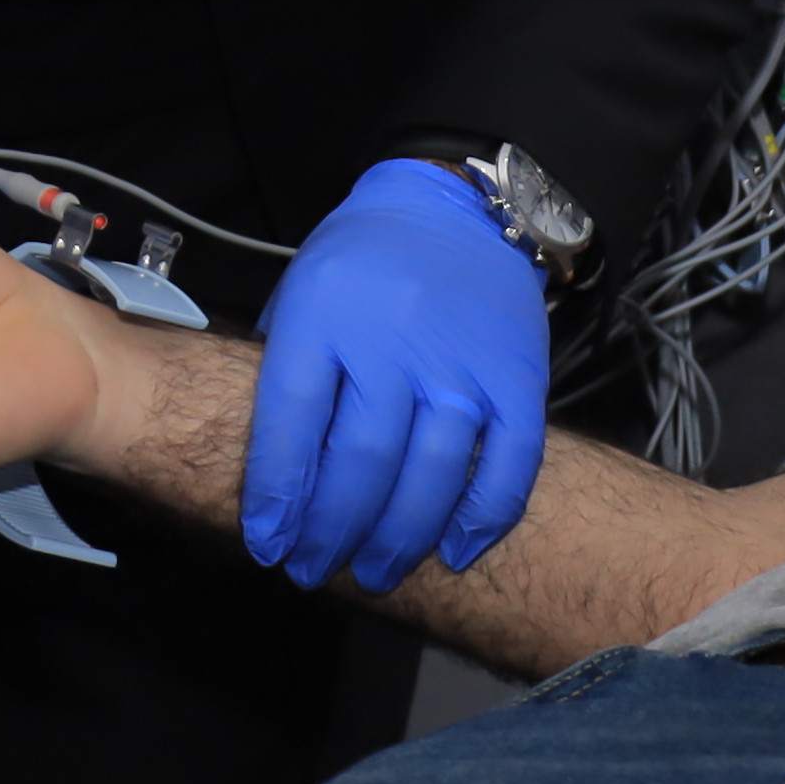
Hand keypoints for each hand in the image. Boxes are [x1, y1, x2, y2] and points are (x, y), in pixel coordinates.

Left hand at [238, 161, 551, 588]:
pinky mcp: (517, 377)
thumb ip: (286, 377)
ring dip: (402, 538)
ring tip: (375, 573)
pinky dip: (483, 516)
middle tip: (314, 570)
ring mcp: (461, 360)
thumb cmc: (359, 267)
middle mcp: (392, 339)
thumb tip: (269, 481)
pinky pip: (509, 463)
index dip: (277, 497)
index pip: (290, 423)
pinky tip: (454, 549)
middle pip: (361, 459)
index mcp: (322, 316)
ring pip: (433, 471)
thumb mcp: (300, 298)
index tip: (267, 544)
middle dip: (332, 531)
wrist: (449, 210)